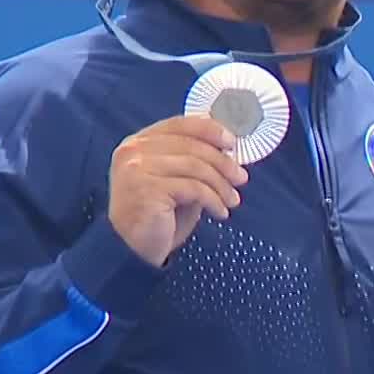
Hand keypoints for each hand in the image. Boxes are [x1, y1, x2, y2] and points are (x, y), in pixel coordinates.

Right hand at [108, 115, 247, 266]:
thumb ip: (191, 158)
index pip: (180, 124)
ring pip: (195, 167)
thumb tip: (229, 150)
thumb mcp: (176, 178)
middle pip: (192, 146)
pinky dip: (213, 200)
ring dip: (221, 185)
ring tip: (232, 200)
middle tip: (241, 178)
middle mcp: (133, 151)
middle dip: (223, 163)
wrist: (133, 249)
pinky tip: (220, 212)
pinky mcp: (146, 189)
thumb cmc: (158, 213)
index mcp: (139, 142)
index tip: (232, 143)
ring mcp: (136, 169)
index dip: (210, 130)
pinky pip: (193, 188)